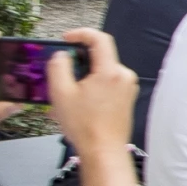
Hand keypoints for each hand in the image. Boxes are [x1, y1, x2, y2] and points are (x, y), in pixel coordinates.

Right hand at [45, 27, 137, 158]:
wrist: (103, 151)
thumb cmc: (85, 127)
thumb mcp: (61, 93)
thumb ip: (59, 67)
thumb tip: (62, 55)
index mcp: (110, 72)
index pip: (100, 39)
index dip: (81, 34)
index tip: (67, 38)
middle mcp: (124, 76)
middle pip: (100, 56)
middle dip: (79, 62)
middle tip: (62, 75)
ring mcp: (128, 87)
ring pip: (102, 71)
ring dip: (84, 78)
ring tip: (68, 96)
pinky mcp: (127, 98)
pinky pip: (107, 84)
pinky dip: (92, 87)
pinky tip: (79, 103)